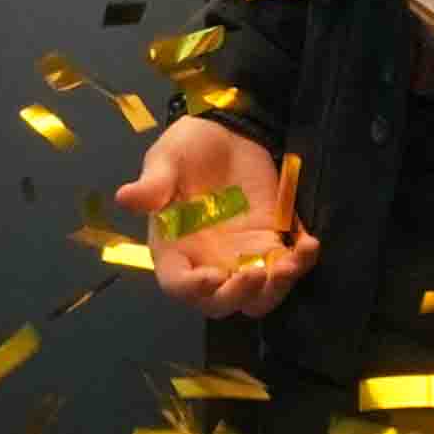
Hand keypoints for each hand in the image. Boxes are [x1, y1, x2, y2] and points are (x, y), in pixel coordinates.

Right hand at [119, 111, 315, 317]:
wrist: (227, 131)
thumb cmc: (189, 147)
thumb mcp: (166, 159)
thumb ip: (153, 183)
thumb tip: (125, 198)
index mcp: (174, 249)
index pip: (178, 284)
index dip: (193, 289)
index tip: (211, 277)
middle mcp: (207, 263)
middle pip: (221, 303)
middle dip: (239, 295)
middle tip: (256, 273)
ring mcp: (242, 257)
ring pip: (258, 297)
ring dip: (276, 289)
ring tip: (291, 262)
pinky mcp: (272, 244)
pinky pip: (289, 267)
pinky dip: (302, 263)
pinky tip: (309, 243)